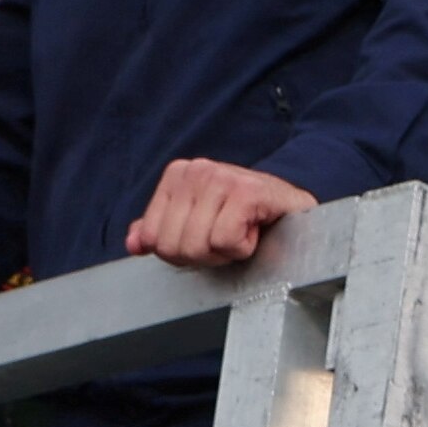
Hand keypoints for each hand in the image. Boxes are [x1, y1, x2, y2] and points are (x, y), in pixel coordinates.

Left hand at [126, 159, 314, 266]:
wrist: (293, 206)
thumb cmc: (246, 216)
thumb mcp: (196, 221)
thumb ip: (161, 230)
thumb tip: (134, 244)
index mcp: (176, 176)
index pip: (153, 238)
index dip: (182, 253)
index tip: (208, 238)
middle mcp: (196, 171)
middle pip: (174, 246)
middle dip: (204, 256)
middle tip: (228, 239)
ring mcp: (221, 177)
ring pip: (198, 246)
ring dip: (225, 253)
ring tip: (242, 233)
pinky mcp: (247, 191)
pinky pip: (225, 241)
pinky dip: (243, 248)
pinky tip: (254, 230)